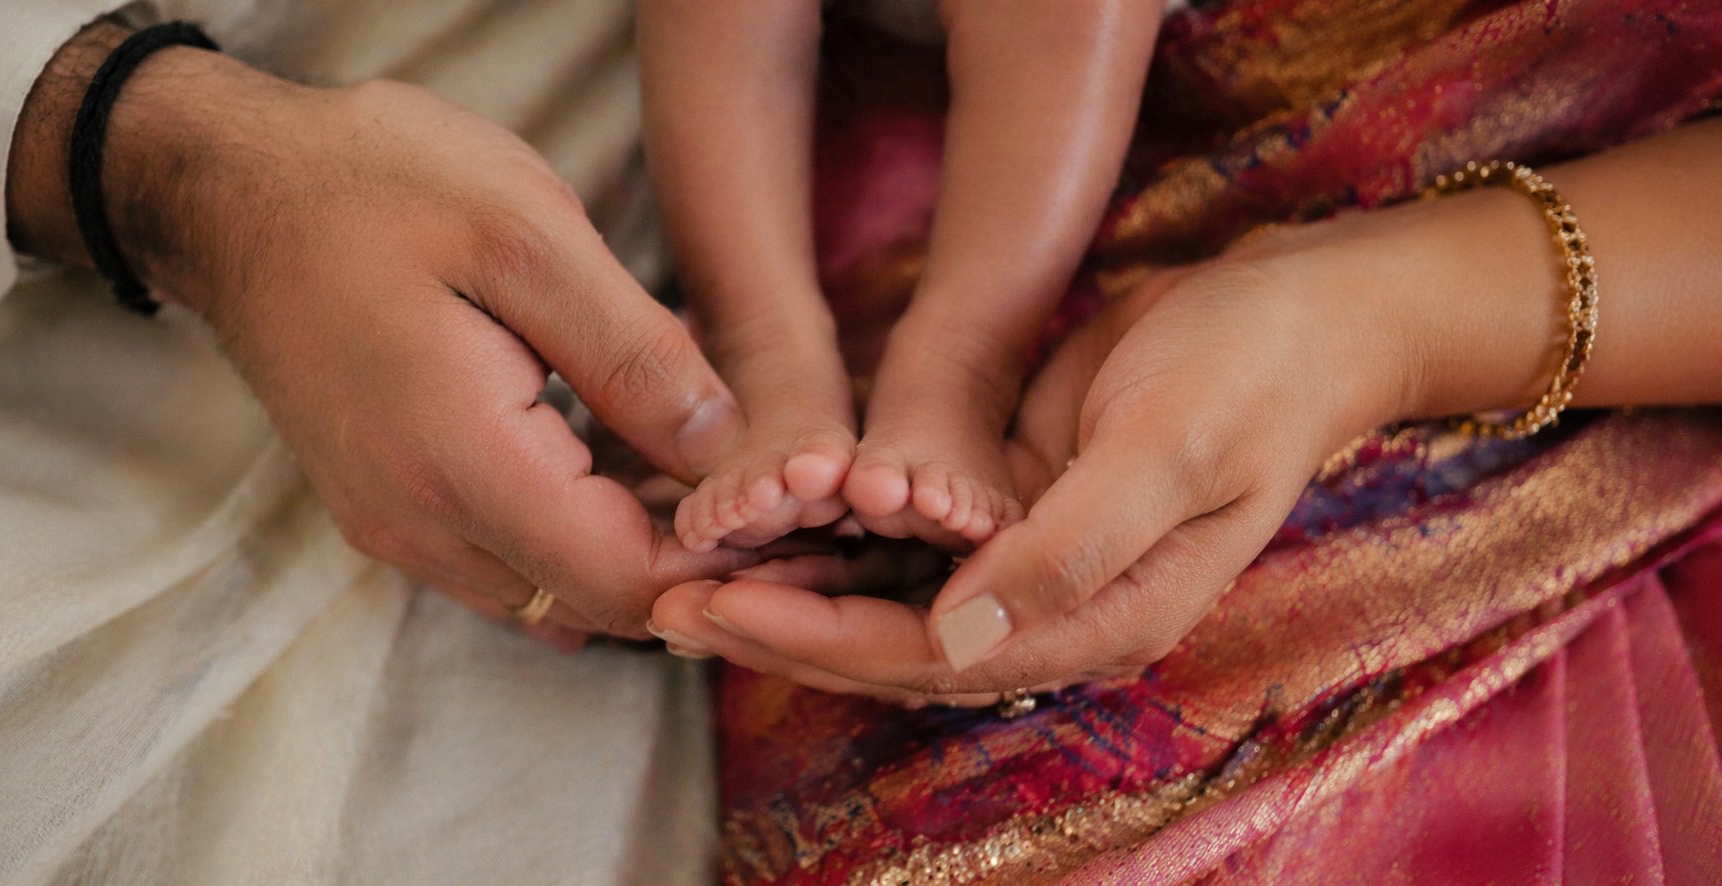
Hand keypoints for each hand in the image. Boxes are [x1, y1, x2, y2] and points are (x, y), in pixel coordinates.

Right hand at [6, 24, 756, 641]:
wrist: (232, 191)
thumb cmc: (375, 187)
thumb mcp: (528, 234)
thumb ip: (634, 355)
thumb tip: (722, 449)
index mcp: (462, 461)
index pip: (627, 580)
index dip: (723, 560)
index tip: (786, 503)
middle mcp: (422, 525)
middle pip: (600, 603)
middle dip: (695, 564)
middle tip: (769, 490)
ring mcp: (398, 528)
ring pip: (558, 591)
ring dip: (639, 551)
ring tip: (711, 471)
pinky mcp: (390, 511)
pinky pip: (511, 559)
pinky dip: (581, 534)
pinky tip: (627, 465)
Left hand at [649, 232, 1415, 699]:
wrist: (1298, 315)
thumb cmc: (1248, 375)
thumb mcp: (1170, 450)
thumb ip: (1068, 552)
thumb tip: (954, 644)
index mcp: (1099, 620)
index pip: (934, 660)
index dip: (822, 641)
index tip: (721, 608)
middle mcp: (1054, 611)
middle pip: (892, 650)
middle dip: (778, 630)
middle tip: (662, 600)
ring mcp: (1029, 564)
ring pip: (886, 605)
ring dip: (790, 592)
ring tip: (684, 572)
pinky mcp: (1010, 511)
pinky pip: (903, 545)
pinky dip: (830, 540)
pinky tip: (764, 522)